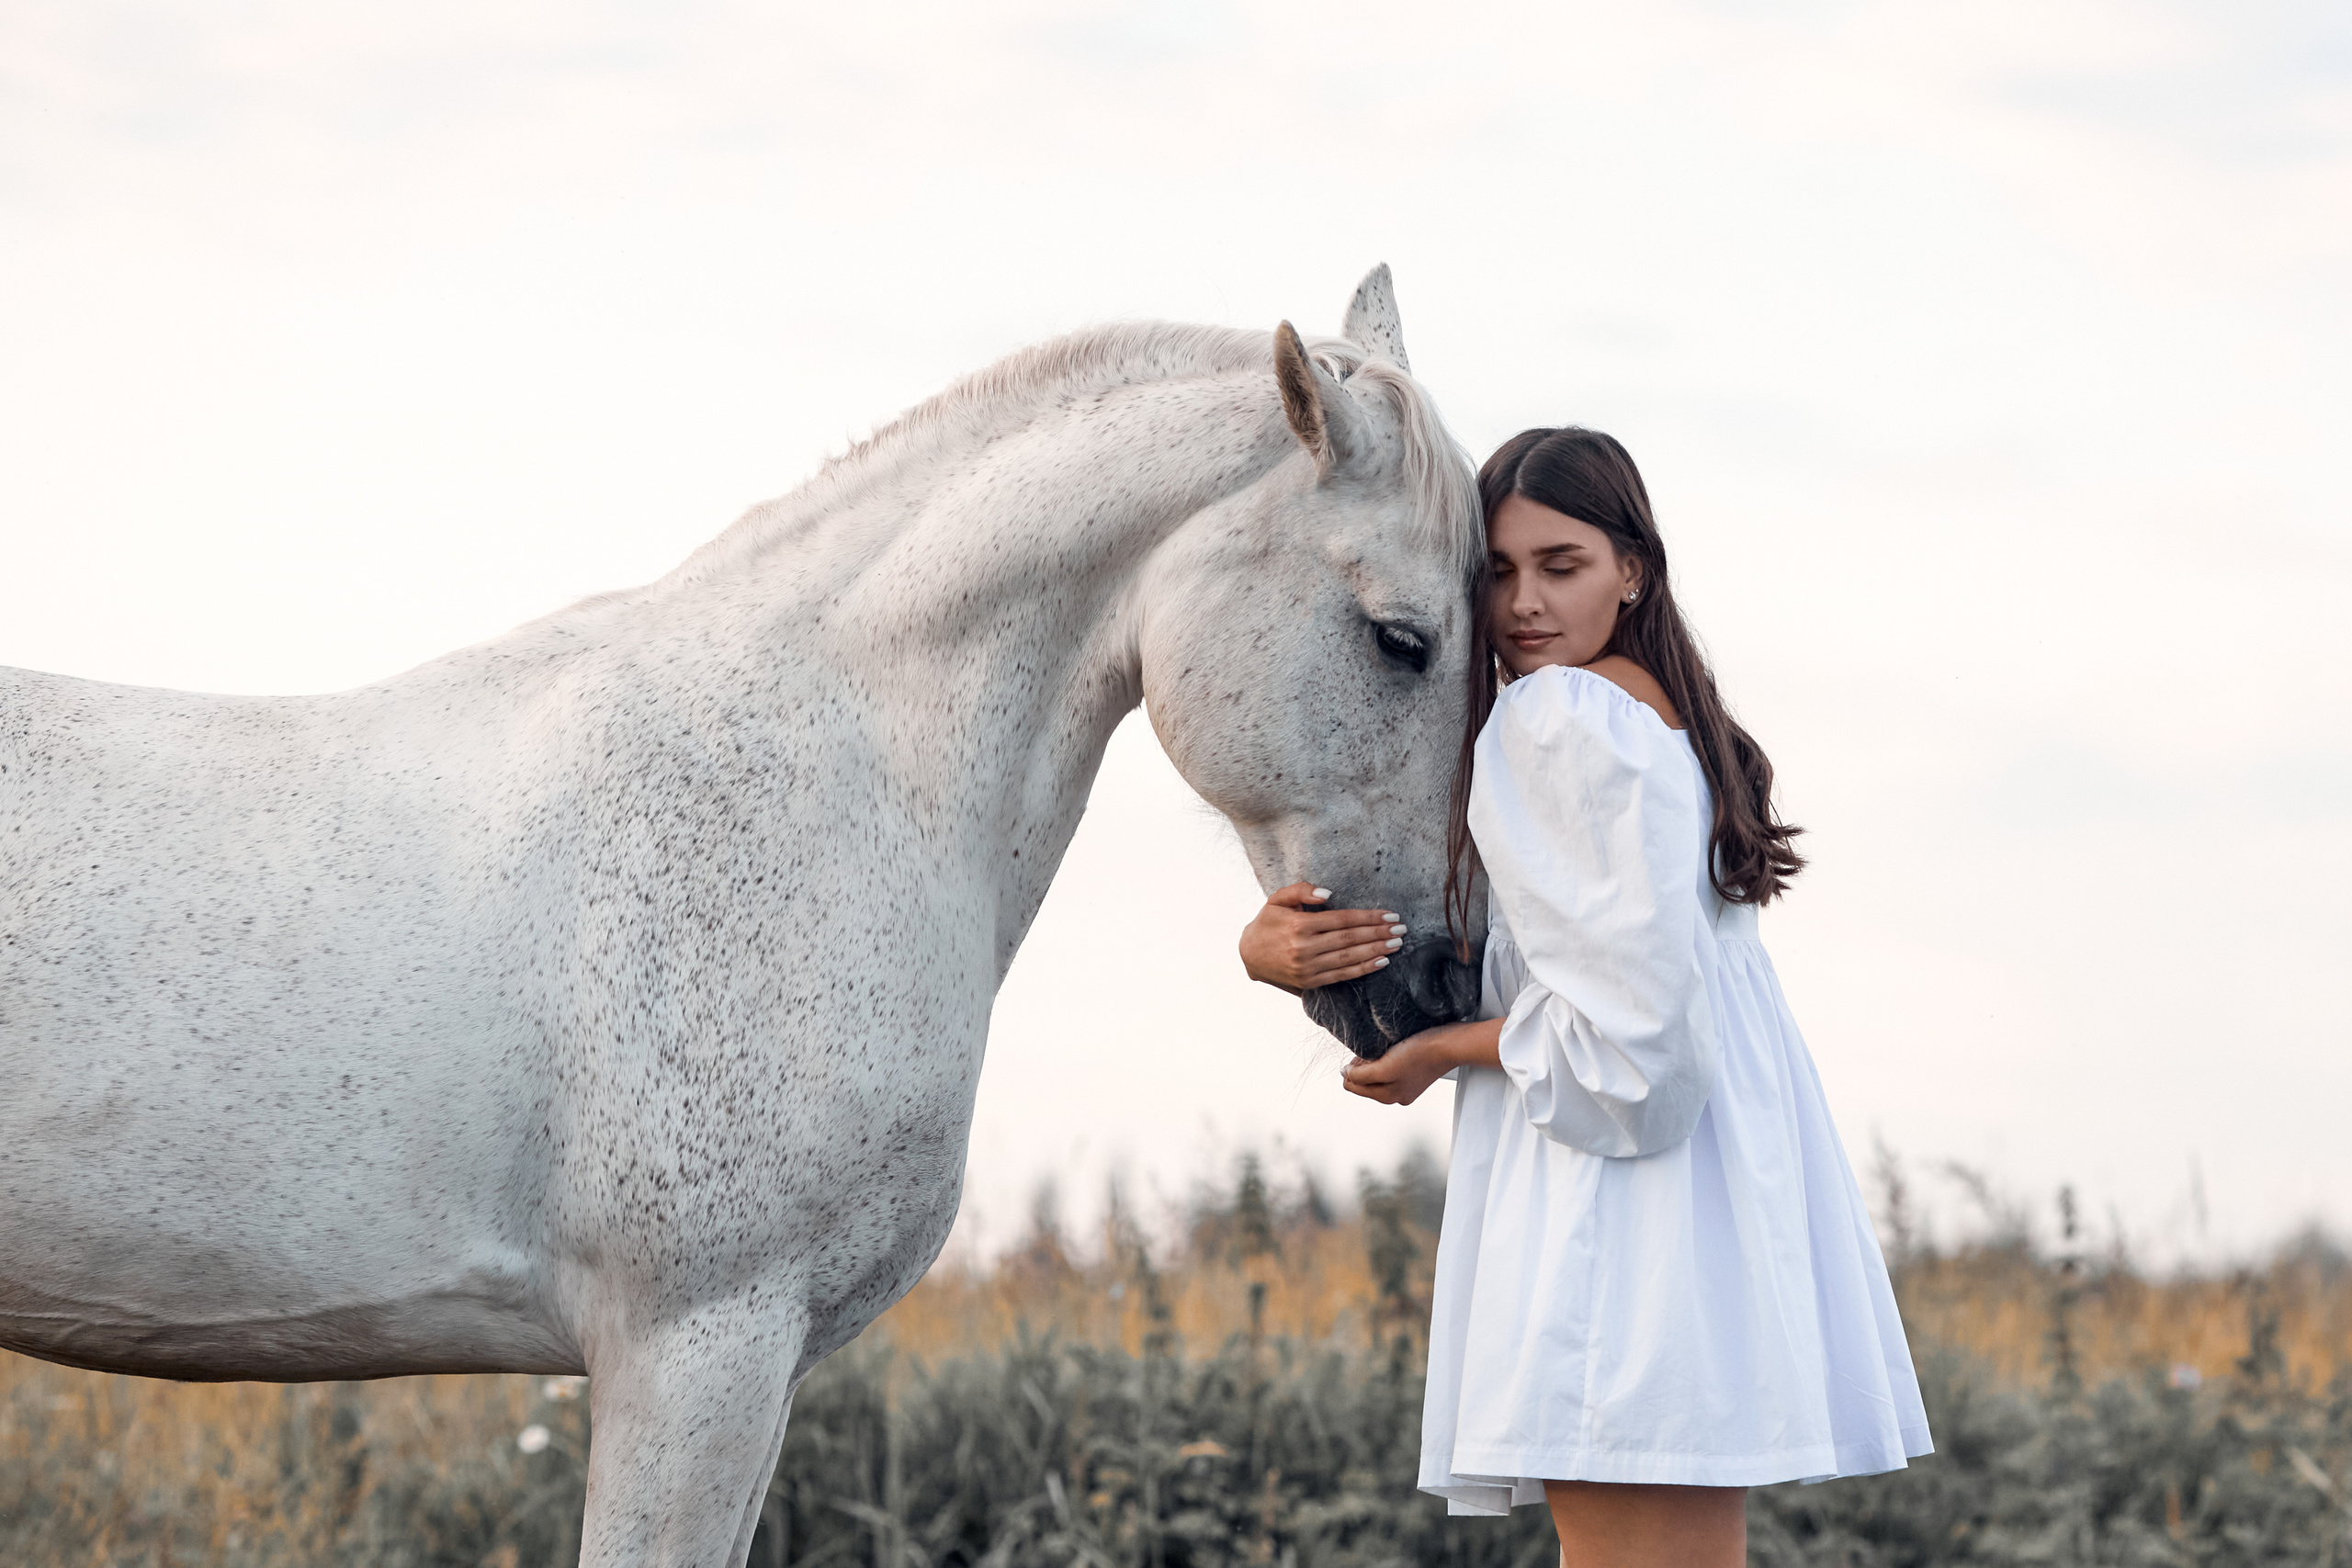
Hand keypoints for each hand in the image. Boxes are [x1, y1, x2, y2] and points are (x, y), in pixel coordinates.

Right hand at [1238, 882, 1405, 992]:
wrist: (1248, 955)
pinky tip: (1380, 962)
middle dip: (1379, 933)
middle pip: (1350, 939)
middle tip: (1401, 929)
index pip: (1343, 920)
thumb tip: (1328, 892)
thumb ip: (1301, 891)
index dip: (1369, 917)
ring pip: (1349, 958)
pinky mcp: (1309, 981)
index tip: (1390, 915)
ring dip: (1376, 951)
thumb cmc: (1267, 922)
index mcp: (1300, 925)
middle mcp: (1305, 947)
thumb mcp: (1277, 899)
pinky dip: (1363, 969)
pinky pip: (1341, 975)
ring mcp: (1307, 967)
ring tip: (1396, 944)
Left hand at [1341, 1020, 1498, 1106]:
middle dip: (1363, 1066)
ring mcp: (1406, 1085)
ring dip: (1374, 1061)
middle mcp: (1396, 1096)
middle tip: (1375, 1050)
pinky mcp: (1414, 1074)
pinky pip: (1390, 1069)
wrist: (1449, 1044)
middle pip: (1363, 1081)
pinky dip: (1386, 1059)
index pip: (1353, 1085)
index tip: (1363, 1054)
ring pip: (1376, 1074)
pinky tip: (1394, 1049)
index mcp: (1387, 1097)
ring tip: (1385, 1049)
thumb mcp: (1385, 1067)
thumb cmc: (1419, 1053)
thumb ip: (1362, 1075)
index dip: (1352, 1068)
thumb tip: (1345, 1076)